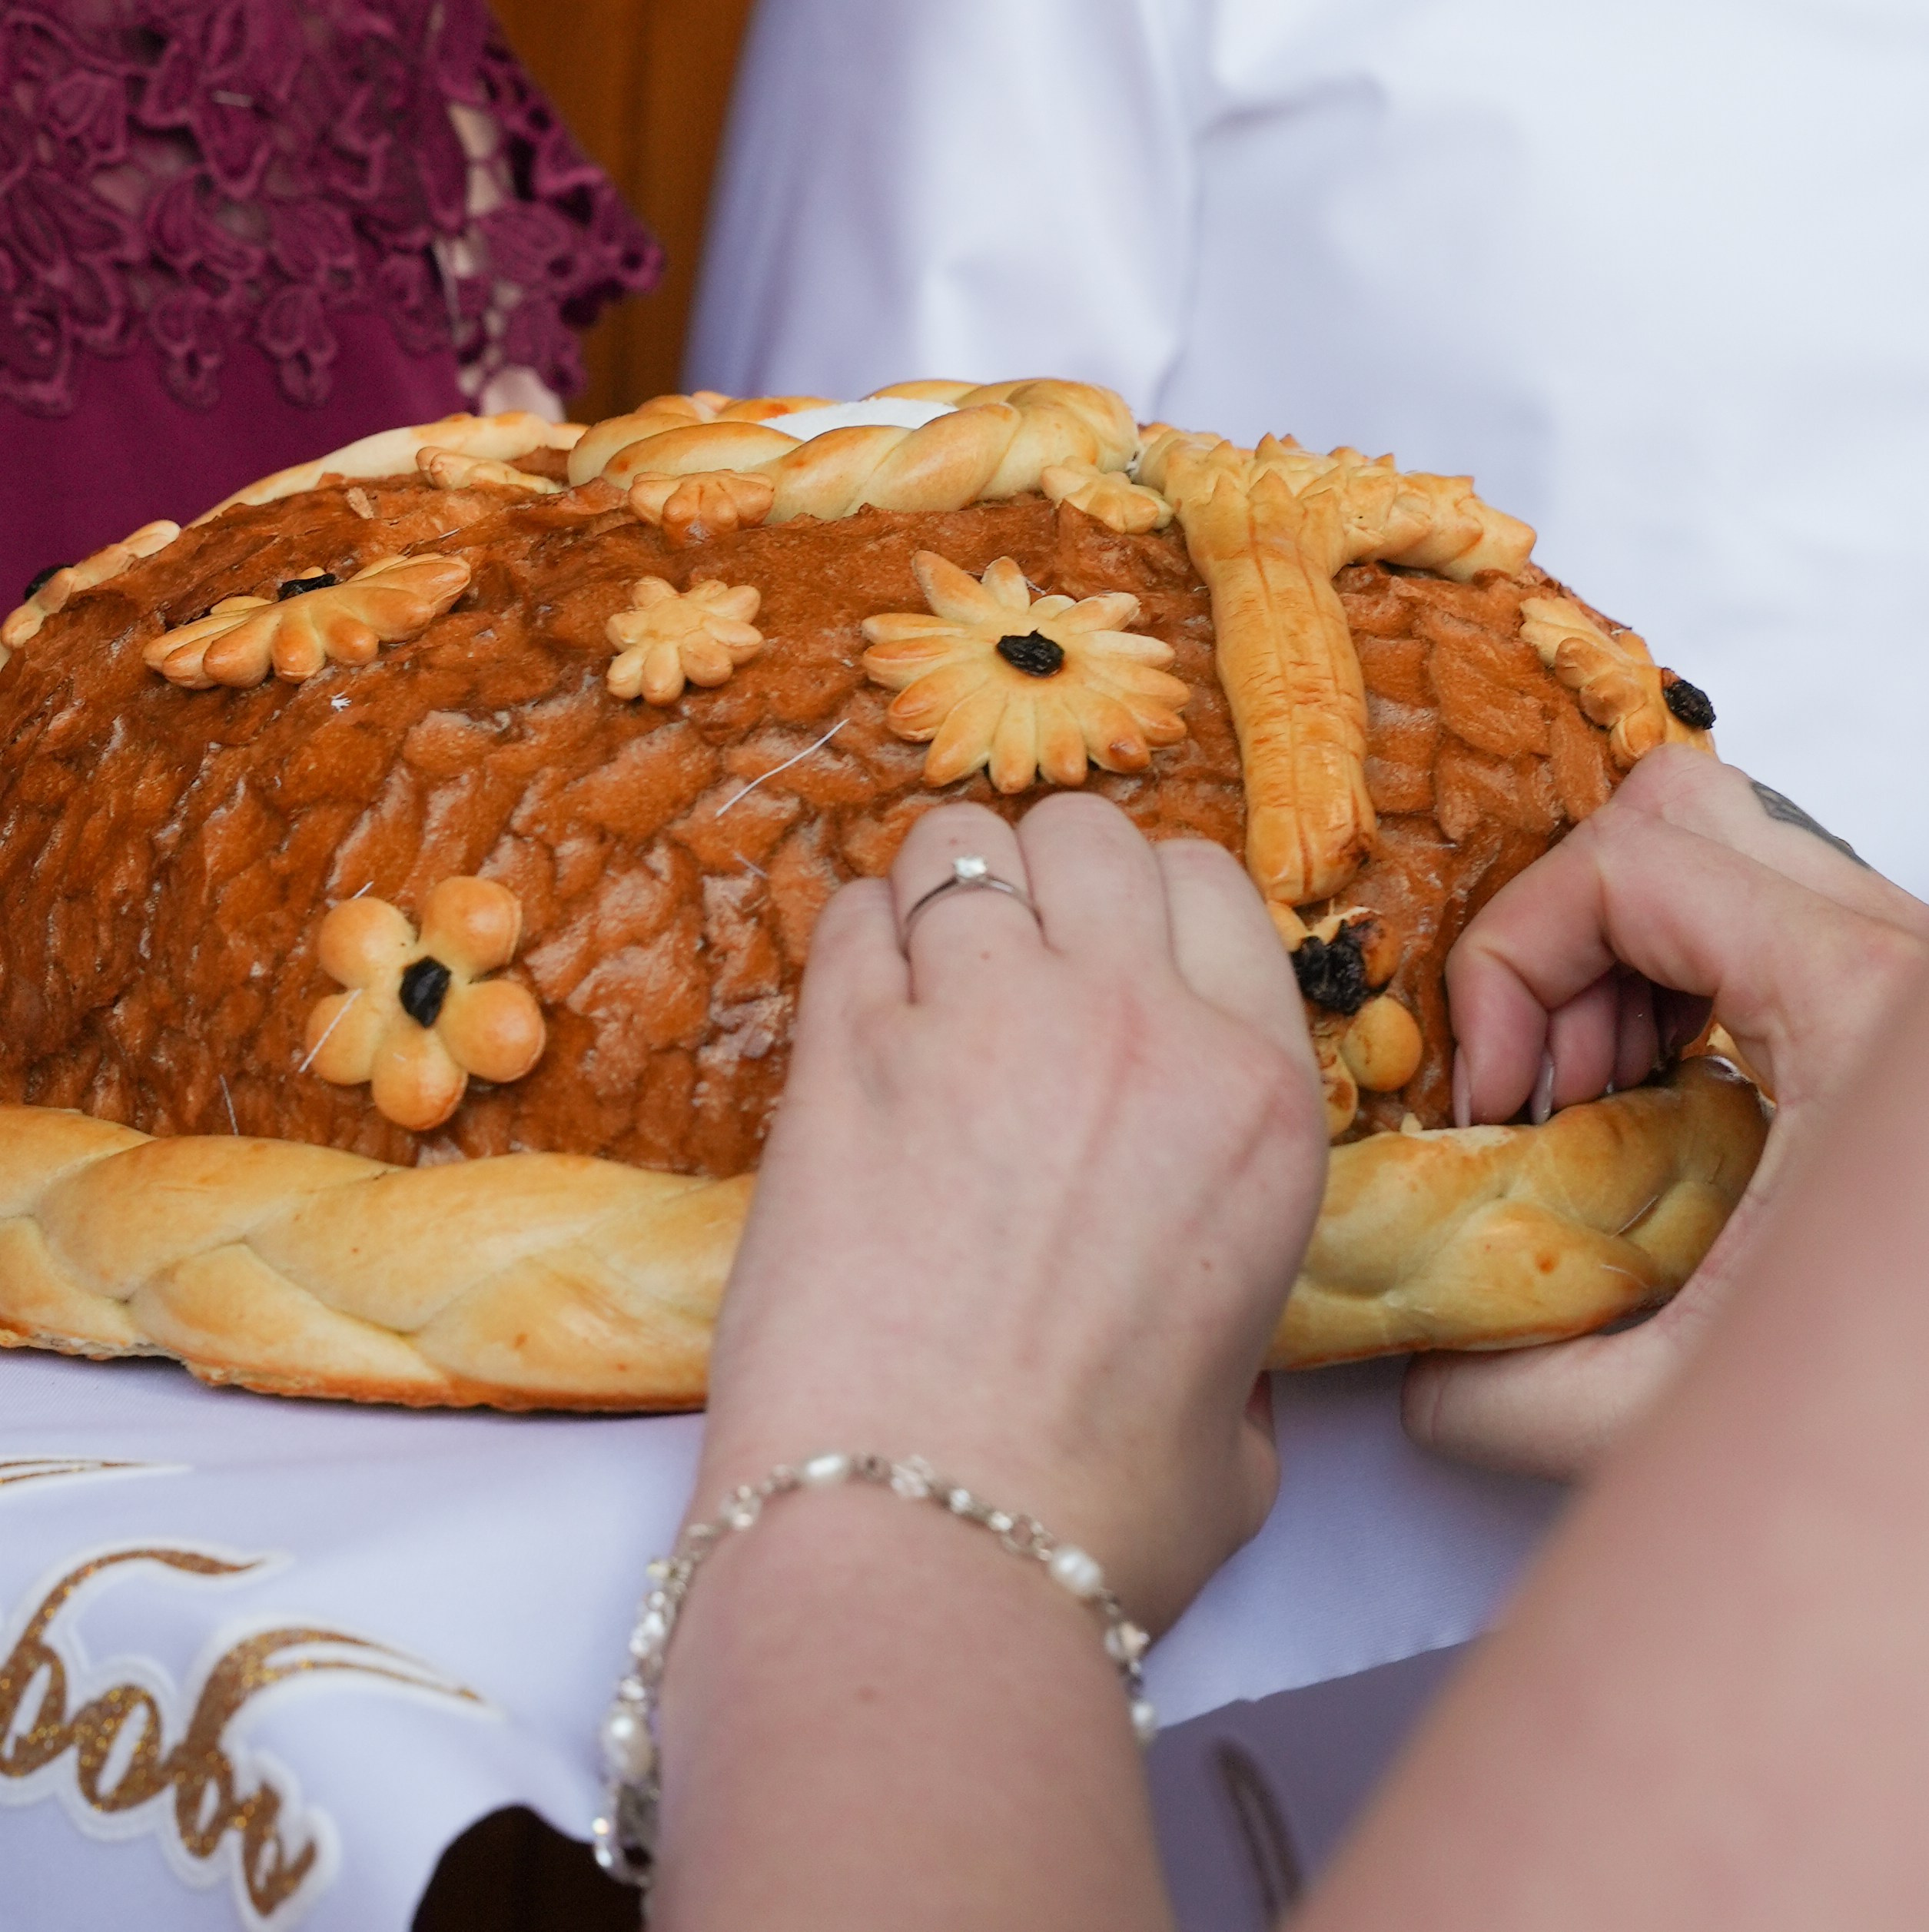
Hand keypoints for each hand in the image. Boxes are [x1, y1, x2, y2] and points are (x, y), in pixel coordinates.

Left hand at [695, 792, 1326, 1632]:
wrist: (926, 1546)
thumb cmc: (1093, 1514)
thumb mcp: (1243, 1417)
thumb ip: (1235, 1328)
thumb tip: (1207, 1344)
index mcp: (1256, 1096)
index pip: (1213, 886)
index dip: (1152, 907)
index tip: (1108, 959)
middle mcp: (1134, 1025)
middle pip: (1091, 834)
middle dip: (1049, 877)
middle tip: (1010, 966)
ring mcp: (984, 1020)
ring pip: (962, 844)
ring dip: (942, 895)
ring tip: (921, 981)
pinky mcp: (847, 1050)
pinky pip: (853, 913)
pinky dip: (855, 942)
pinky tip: (854, 1018)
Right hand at [1404, 748, 1928, 1479]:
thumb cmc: (1923, 1415)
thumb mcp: (1695, 1408)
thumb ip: (1526, 1391)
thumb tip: (1423, 1372)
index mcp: (1868, 1001)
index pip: (1629, 864)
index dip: (1512, 960)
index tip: (1495, 1096)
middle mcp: (1907, 952)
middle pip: (1675, 818)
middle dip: (1564, 940)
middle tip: (1546, 1084)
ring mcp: (1916, 968)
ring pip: (1720, 854)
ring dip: (1618, 960)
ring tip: (1599, 1102)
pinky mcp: (1910, 1004)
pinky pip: (1768, 919)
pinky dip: (1683, 983)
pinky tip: (1669, 1105)